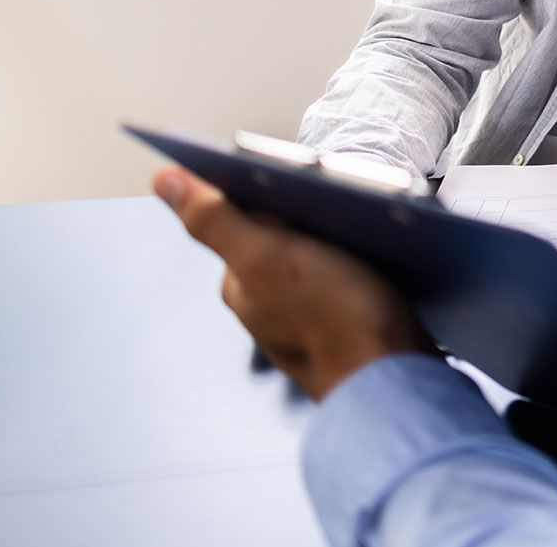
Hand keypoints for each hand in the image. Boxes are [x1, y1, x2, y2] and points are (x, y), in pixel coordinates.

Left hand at [152, 166, 434, 399]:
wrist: (393, 379)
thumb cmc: (334, 320)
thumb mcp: (267, 257)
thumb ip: (214, 218)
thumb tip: (163, 181)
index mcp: (241, 283)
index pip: (246, 213)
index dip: (275, 185)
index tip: (307, 175)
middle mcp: (266, 303)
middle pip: (284, 232)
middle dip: (312, 209)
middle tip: (346, 199)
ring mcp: (306, 316)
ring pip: (318, 253)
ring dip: (341, 233)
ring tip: (369, 225)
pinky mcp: (345, 323)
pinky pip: (347, 276)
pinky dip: (361, 260)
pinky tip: (381, 258)